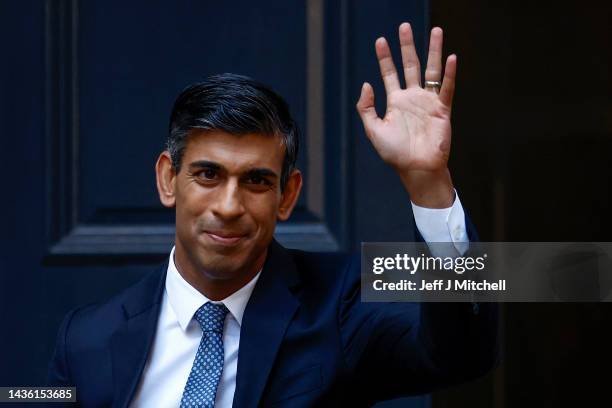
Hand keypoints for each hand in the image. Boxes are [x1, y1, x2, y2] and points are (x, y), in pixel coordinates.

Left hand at [356, 23, 456, 207]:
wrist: (416, 168)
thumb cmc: (394, 153)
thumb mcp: (373, 130)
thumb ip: (366, 108)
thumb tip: (366, 84)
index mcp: (395, 102)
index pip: (389, 74)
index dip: (385, 58)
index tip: (380, 40)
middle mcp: (412, 98)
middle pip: (410, 65)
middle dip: (407, 46)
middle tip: (405, 26)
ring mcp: (428, 102)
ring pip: (431, 71)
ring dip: (433, 51)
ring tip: (436, 31)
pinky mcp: (442, 110)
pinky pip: (446, 88)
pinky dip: (450, 74)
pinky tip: (450, 57)